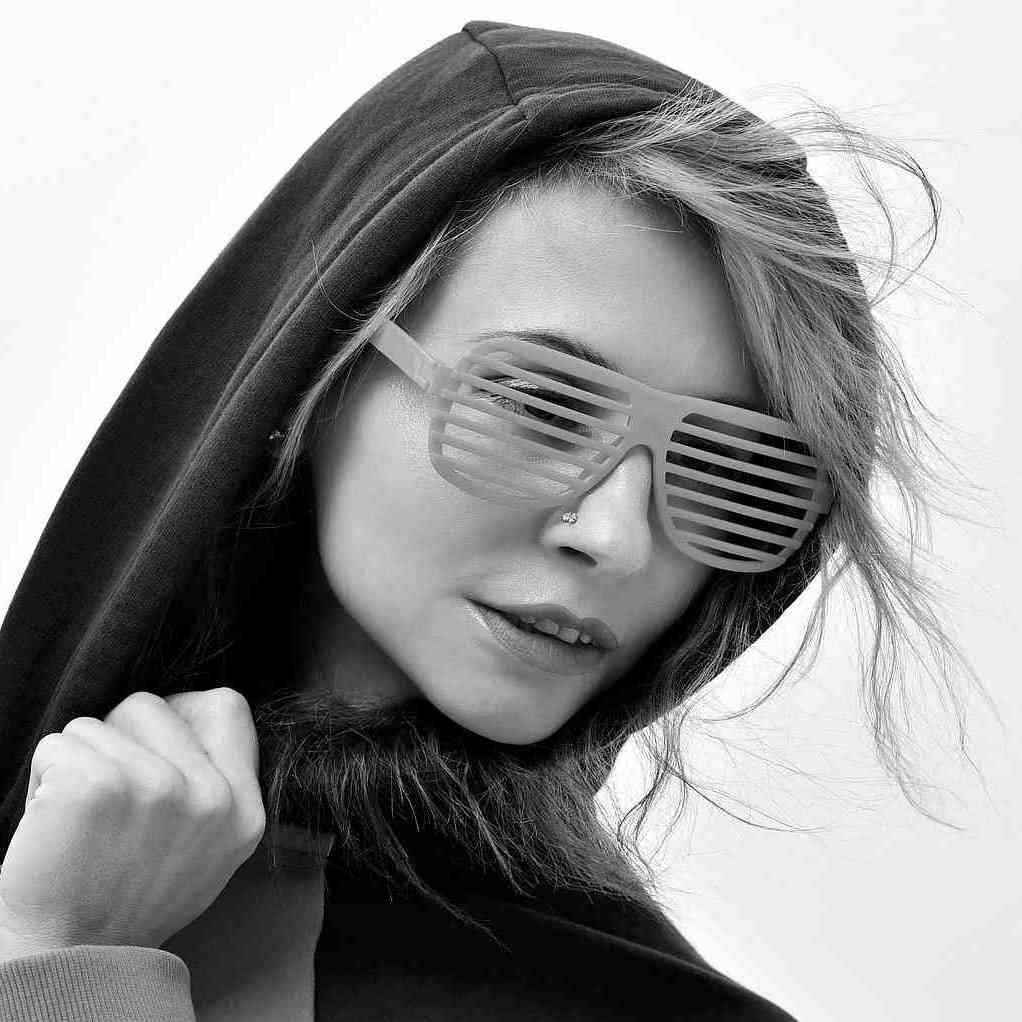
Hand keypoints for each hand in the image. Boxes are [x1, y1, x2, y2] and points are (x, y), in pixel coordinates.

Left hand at [0, 688, 265, 953]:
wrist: (66, 957)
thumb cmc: (128, 898)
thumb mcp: (210, 849)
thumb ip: (216, 783)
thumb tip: (191, 715)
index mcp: (243, 811)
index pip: (227, 706)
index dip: (182, 714)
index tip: (153, 748)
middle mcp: (209, 796)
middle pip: (151, 707)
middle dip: (119, 737)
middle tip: (109, 796)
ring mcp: (156, 787)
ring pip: (97, 723)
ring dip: (80, 759)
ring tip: (82, 816)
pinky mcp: (96, 785)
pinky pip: (57, 744)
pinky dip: (44, 774)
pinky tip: (54, 819)